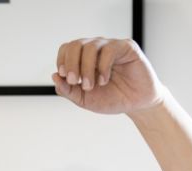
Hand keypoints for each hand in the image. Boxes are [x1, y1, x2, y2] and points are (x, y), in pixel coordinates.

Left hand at [52, 38, 166, 114]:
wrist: (136, 105)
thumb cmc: (112, 99)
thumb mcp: (85, 99)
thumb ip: (68, 90)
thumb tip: (55, 77)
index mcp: (84, 58)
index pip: (67, 48)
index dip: (62, 61)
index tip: (66, 78)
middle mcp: (96, 49)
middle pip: (76, 44)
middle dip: (71, 64)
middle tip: (74, 81)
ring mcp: (111, 46)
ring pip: (90, 46)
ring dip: (86, 68)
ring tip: (91, 85)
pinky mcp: (126, 47)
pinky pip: (109, 49)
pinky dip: (102, 66)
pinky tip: (104, 80)